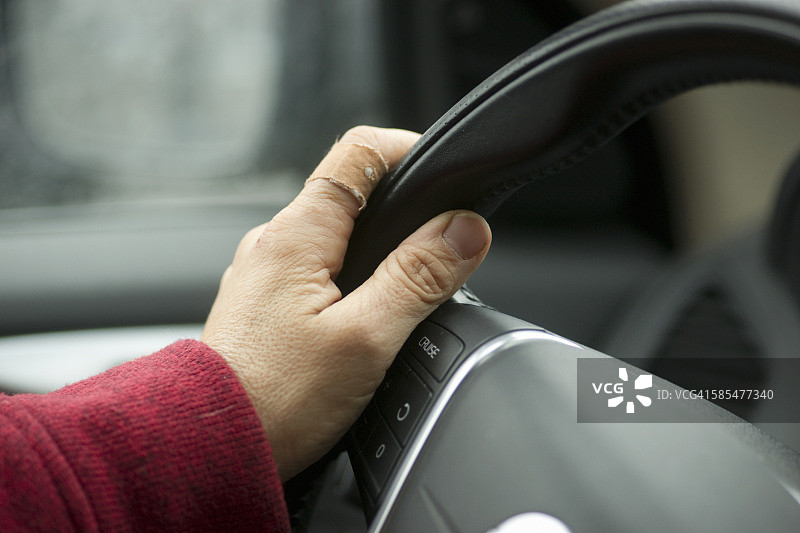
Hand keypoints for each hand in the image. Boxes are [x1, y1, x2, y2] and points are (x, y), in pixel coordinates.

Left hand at [201, 126, 490, 480]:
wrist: (210, 450)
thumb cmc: (274, 400)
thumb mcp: (365, 337)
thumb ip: (419, 277)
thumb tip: (466, 229)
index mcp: (297, 235)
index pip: (359, 152)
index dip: (409, 151)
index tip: (445, 179)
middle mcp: (272, 244)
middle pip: (350, 194)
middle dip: (402, 211)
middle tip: (441, 248)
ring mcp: (263, 275)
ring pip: (333, 237)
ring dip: (377, 250)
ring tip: (405, 292)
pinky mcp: (262, 306)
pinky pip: (313, 271)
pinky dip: (349, 279)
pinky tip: (361, 320)